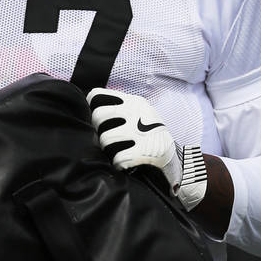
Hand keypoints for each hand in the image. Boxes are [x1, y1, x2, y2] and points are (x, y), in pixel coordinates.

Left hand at [86, 88, 206, 209]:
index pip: (97, 96)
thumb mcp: (138, 116)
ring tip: (117, 153)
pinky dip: (119, 164)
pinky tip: (126, 164)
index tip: (96, 122)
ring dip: (108, 151)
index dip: (90, 109)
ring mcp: (141, 131)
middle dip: (97, 132)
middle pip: (98, 117)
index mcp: (133, 102)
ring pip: (105, 139)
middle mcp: (137, 112)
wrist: (178, 160)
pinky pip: (118, 158)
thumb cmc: (149, 139)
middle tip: (107, 141)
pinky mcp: (145, 150)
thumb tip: (83, 113)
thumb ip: (117, 111)